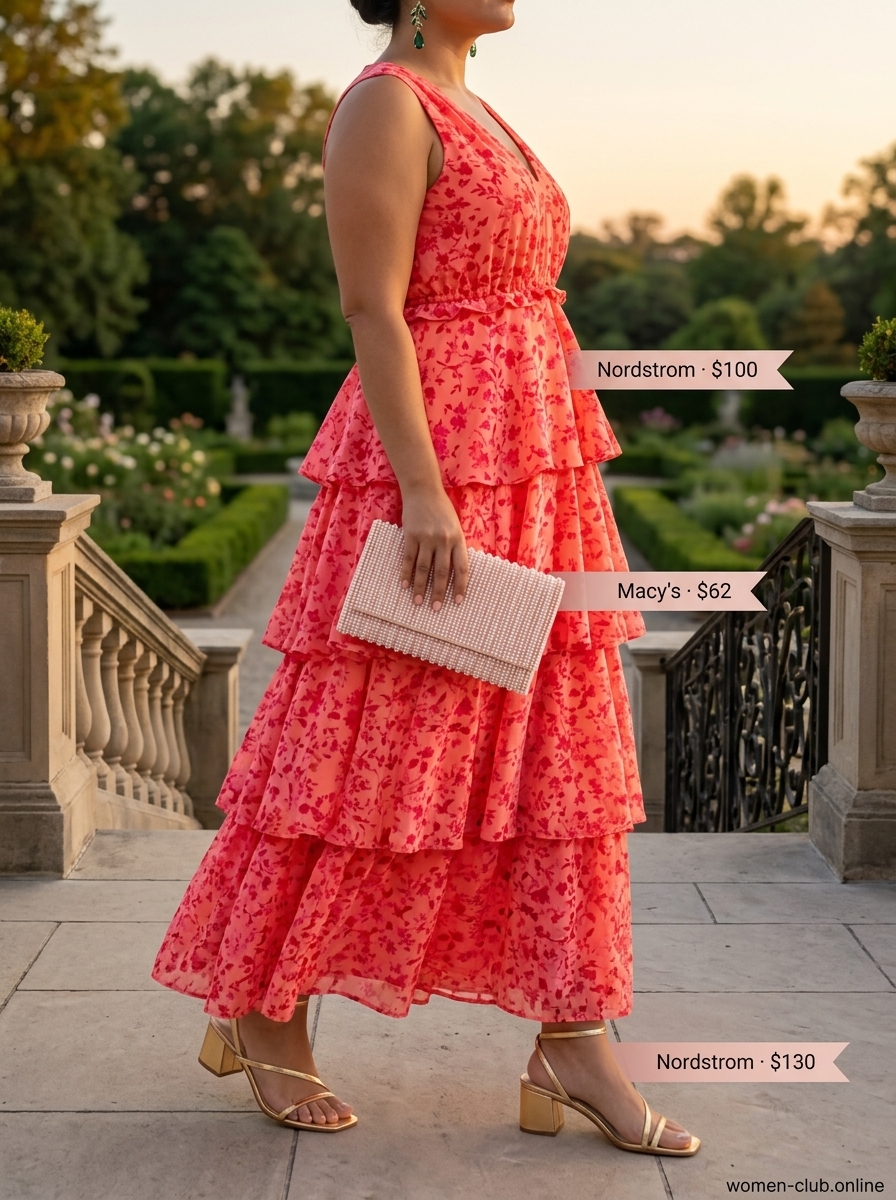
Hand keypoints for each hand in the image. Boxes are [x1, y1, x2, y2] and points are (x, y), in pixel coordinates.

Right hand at [399, 484, 468, 610]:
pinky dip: (406, 573)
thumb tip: (455, 572)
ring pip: (423, 568)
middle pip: (442, 572)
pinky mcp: (411, 536)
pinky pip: (408, 558)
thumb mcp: (455, 526)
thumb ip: (455, 546)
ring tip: (417, 602)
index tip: (458, 601)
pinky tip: (404, 585)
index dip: (460, 586)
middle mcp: (443, 540)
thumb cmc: (442, 510)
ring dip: (420, 587)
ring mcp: (426, 538)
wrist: (423, 490)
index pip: (461, 568)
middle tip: (436, 608)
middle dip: (439, 592)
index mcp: (458, 539)